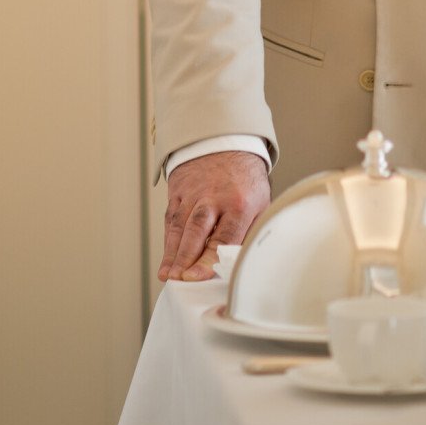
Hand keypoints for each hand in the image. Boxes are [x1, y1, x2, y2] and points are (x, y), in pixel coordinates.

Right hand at [160, 150, 270, 281]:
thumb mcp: (259, 204)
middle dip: (186, 257)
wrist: (227, 145)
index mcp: (239, 203)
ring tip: (168, 276)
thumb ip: (249, 233)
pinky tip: (166, 261)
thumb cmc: (246, 183)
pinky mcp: (178, 192)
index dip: (208, 258)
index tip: (197, 277)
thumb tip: (239, 265)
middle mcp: (214, 197)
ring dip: (172, 253)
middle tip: (179, 279)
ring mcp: (193, 193)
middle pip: (197, 230)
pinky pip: (171, 219)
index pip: (223, 236)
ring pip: (180, 226)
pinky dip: (167, 241)